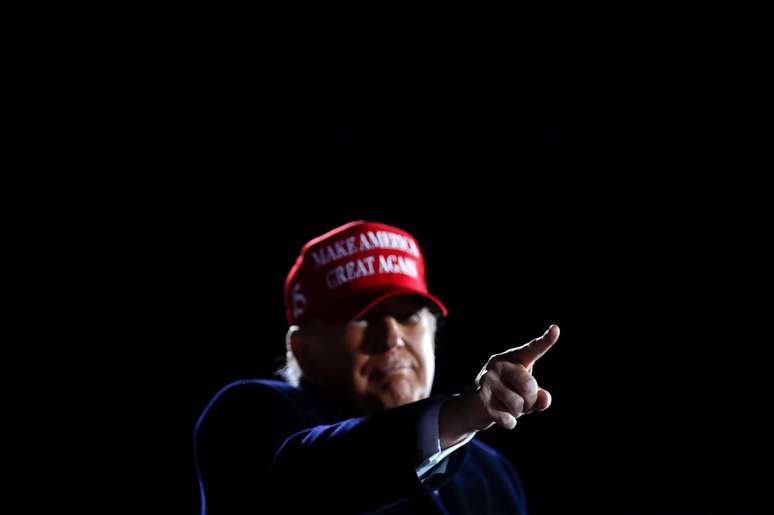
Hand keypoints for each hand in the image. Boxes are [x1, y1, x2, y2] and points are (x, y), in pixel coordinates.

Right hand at [440, 325, 558, 446]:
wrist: (471, 409)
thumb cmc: (504, 397)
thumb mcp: (525, 396)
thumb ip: (539, 397)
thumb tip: (545, 399)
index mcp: (512, 358)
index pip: (531, 350)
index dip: (545, 341)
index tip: (556, 330)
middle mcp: (499, 364)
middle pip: (529, 385)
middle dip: (530, 401)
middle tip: (521, 403)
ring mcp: (488, 379)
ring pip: (518, 404)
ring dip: (517, 413)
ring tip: (506, 407)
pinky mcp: (480, 396)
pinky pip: (507, 417)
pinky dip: (508, 422)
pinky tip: (501, 417)